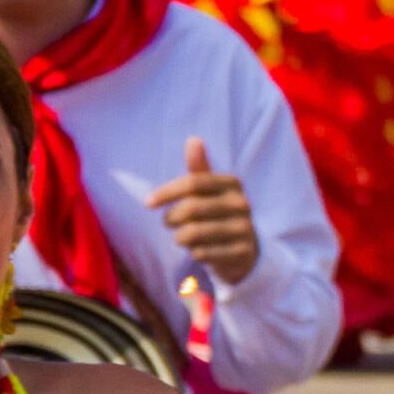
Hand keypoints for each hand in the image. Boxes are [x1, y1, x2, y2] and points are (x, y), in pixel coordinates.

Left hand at [145, 136, 259, 285]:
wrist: (245, 248)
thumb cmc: (217, 213)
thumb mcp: (210, 189)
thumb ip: (199, 168)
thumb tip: (193, 140)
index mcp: (232, 183)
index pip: (193, 183)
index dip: (167, 192)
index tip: (148, 203)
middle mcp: (241, 204)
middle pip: (192, 209)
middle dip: (171, 217)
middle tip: (167, 222)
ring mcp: (244, 229)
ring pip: (195, 233)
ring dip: (179, 237)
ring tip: (180, 237)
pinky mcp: (243, 252)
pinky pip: (204, 253)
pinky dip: (193, 252)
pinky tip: (196, 250)